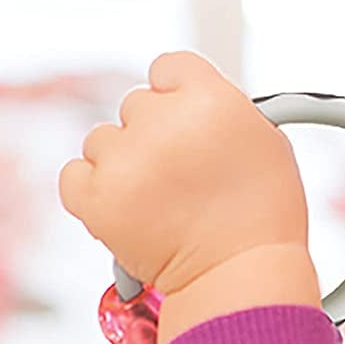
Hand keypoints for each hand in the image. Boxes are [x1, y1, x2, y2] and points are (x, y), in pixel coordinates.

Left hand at [59, 51, 309, 296]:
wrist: (240, 277)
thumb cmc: (263, 219)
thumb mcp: (268, 145)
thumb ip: (226, 108)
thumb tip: (192, 98)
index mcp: (211, 99)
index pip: (169, 66)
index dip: (179, 94)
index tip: (188, 120)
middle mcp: (163, 122)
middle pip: (136, 105)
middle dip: (154, 134)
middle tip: (184, 175)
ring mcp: (124, 159)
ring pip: (103, 140)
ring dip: (125, 164)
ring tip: (162, 200)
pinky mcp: (93, 197)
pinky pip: (75, 174)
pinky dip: (95, 190)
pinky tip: (130, 208)